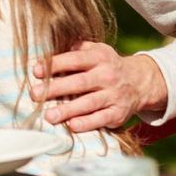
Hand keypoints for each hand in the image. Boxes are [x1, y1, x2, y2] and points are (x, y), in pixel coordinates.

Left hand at [30, 41, 167, 131]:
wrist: (140, 81)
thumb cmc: (105, 65)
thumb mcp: (95, 50)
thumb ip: (74, 49)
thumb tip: (47, 51)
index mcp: (99, 57)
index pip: (75, 60)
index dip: (55, 65)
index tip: (36, 71)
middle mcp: (108, 76)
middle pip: (79, 83)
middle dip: (55, 89)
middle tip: (34, 94)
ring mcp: (114, 95)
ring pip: (89, 103)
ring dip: (68, 110)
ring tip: (49, 116)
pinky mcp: (119, 113)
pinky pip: (102, 119)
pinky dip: (87, 123)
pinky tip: (72, 126)